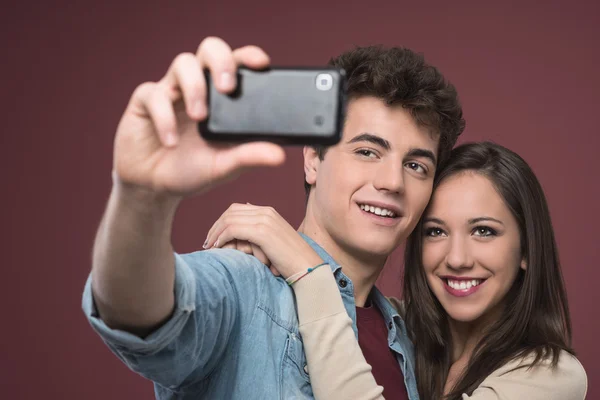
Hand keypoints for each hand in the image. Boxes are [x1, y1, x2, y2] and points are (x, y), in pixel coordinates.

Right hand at [112, 37, 285, 199]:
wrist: (154, 186)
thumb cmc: (191, 169)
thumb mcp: (225, 167)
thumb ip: (250, 157)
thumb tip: (279, 156)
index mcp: (221, 97)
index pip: (237, 64)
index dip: (248, 55)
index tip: (261, 63)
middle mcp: (198, 86)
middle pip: (210, 49)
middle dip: (221, 61)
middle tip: (227, 88)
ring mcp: (171, 90)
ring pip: (183, 62)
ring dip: (194, 87)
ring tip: (199, 117)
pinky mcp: (145, 102)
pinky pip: (153, 94)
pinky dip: (164, 118)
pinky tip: (171, 142)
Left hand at [204, 203, 323, 278]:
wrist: (307, 266)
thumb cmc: (291, 260)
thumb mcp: (274, 241)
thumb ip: (260, 232)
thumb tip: (242, 230)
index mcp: (269, 212)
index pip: (237, 208)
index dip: (222, 221)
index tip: (214, 236)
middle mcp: (266, 212)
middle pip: (230, 211)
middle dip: (216, 226)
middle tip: (207, 242)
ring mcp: (264, 220)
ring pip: (229, 220)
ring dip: (215, 233)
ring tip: (209, 246)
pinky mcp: (262, 232)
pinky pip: (232, 230)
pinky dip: (221, 238)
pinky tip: (217, 248)